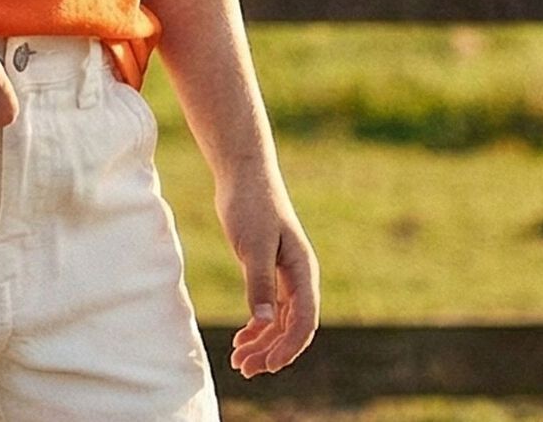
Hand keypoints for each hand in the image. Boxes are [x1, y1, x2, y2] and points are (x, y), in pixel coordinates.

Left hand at [216, 173, 319, 378]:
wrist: (243, 173)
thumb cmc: (251, 204)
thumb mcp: (254, 244)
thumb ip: (259, 282)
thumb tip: (264, 323)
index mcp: (303, 271)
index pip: (304, 321)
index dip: (289, 347)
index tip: (268, 365)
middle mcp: (298, 277)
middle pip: (291, 327)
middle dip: (271, 351)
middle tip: (245, 369)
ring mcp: (284, 275)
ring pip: (279, 321)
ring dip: (262, 343)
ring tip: (238, 361)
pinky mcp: (267, 270)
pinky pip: (268, 309)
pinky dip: (256, 327)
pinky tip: (241, 339)